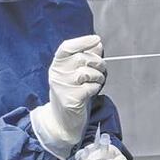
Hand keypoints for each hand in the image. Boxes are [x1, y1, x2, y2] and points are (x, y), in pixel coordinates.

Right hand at [30, 35, 105, 159]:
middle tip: (102, 69)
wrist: (62, 120)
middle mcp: (57, 73)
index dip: (83, 41)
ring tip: (98, 81)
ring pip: (87, 72)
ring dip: (99, 76)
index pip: (67, 47)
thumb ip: (86, 57)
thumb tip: (97, 44)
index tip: (96, 39)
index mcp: (57, 64)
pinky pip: (91, 87)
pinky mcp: (70, 99)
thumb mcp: (75, 73)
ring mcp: (62, 86)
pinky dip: (96, 88)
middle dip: (98, 62)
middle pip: (82, 58)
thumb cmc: (71, 93)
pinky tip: (93, 92)